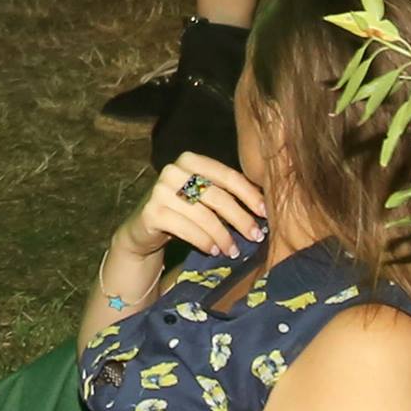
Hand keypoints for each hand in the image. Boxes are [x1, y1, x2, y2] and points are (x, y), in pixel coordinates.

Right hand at [114, 152, 268, 262]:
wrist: (145, 229)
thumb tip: (263, 207)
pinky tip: (214, 251)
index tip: (265, 213)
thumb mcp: (204, 197)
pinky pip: (185, 229)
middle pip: (217, 196)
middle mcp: (173, 170)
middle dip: (240, 218)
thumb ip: (226, 194)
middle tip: (256, 237)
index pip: (227, 175)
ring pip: (203, 215)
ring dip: (223, 236)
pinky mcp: (151, 212)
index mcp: (190, 159)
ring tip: (234, 250)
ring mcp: (159, 190)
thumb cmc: (184, 211)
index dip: (249, 194)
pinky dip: (203, 241)